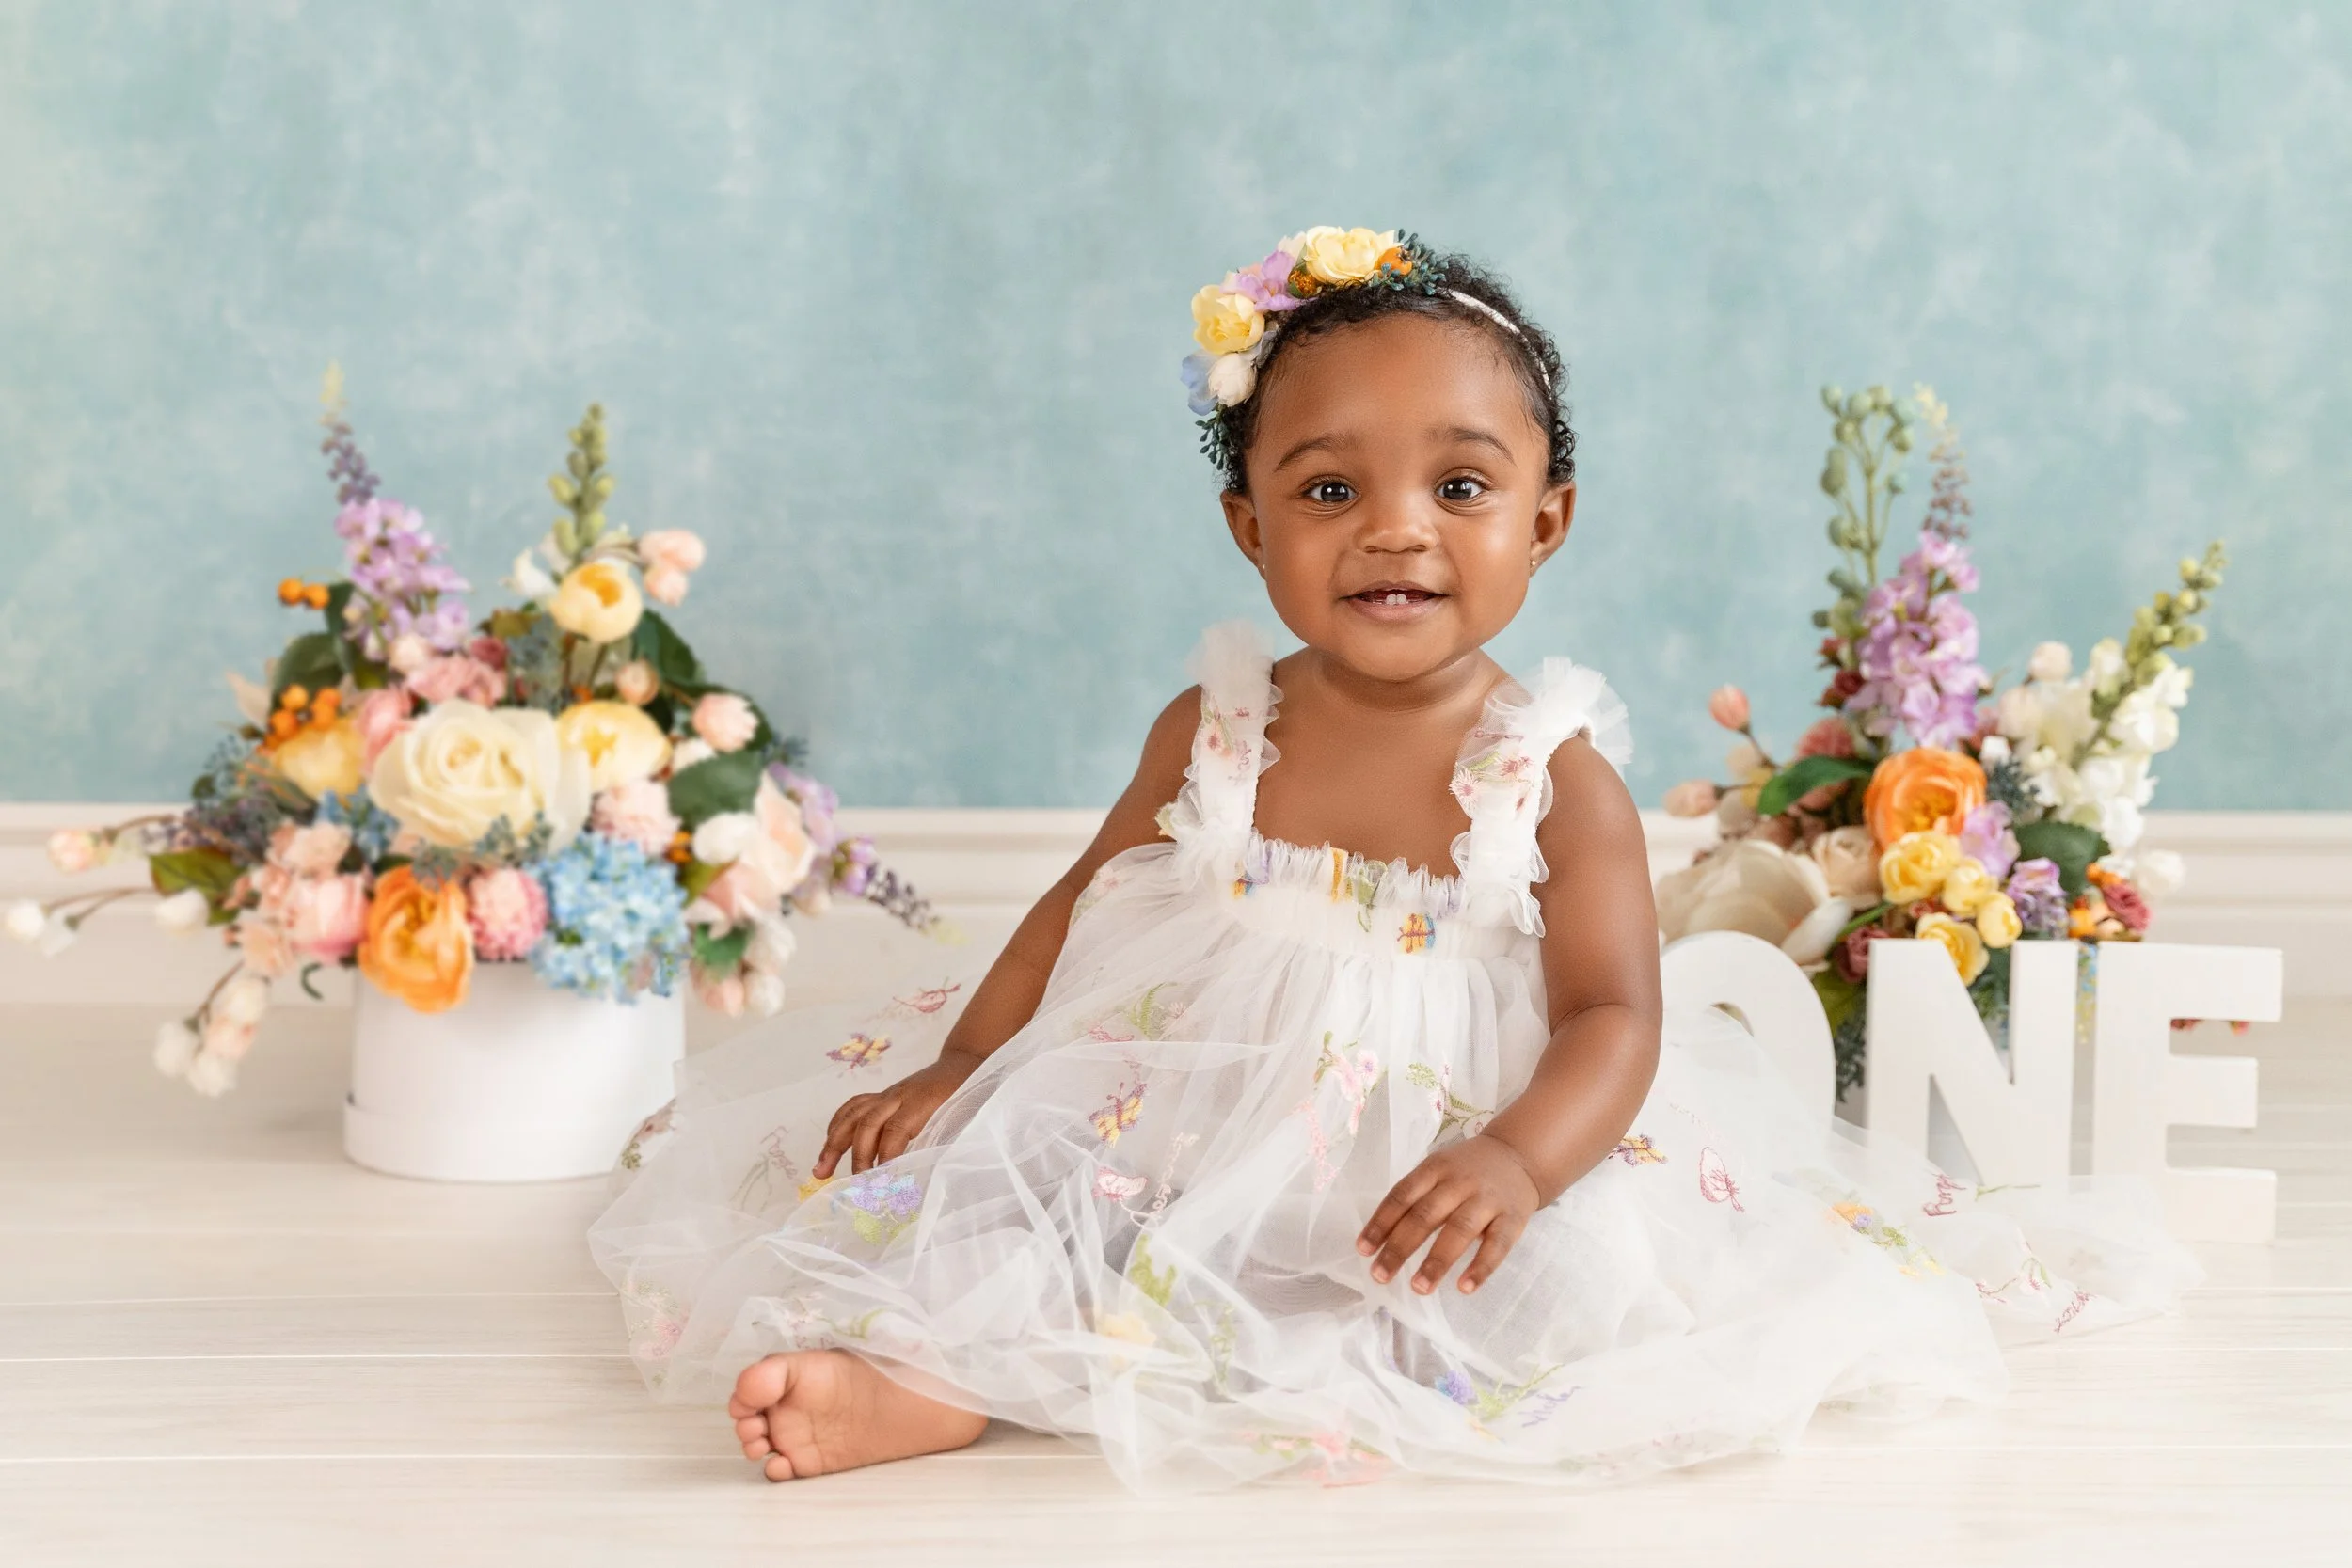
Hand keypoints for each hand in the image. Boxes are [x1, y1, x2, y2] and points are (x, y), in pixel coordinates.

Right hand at [814, 1052, 981, 1176]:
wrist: (962, 1064)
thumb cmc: (967, 1096)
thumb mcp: (965, 1117)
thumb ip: (944, 1140)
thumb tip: (925, 1174)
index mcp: (922, 1103)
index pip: (896, 1131)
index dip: (886, 1156)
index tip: (881, 1183)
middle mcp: (899, 1096)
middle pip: (868, 1122)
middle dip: (859, 1156)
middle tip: (856, 1185)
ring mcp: (887, 1094)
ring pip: (853, 1114)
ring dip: (834, 1143)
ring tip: (820, 1171)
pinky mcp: (881, 1095)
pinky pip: (853, 1108)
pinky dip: (837, 1126)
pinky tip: (828, 1147)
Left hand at [1356, 1134, 1542, 1295]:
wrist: (1519, 1157)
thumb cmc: (1467, 1171)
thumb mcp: (1439, 1172)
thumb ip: (1415, 1199)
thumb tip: (1381, 1239)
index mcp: (1435, 1168)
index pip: (1402, 1196)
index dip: (1381, 1222)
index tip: (1364, 1250)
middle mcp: (1459, 1182)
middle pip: (1425, 1215)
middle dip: (1400, 1248)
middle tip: (1380, 1276)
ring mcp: (1487, 1199)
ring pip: (1459, 1231)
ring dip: (1436, 1262)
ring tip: (1418, 1288)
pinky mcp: (1513, 1218)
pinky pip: (1497, 1245)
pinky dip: (1481, 1268)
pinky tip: (1464, 1288)